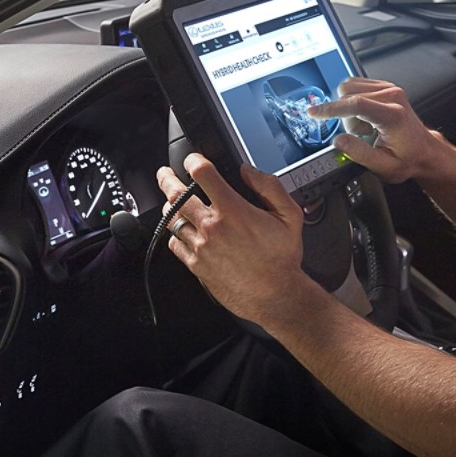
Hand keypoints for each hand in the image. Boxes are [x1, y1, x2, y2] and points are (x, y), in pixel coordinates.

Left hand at [156, 154, 308, 323]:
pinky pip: (175, 244)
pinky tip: (182, 231)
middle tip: (165, 174)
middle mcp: (212, 227)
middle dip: (167, 179)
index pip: (202, 174)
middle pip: (177, 194)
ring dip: (169, 206)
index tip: (193, 159)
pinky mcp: (196, 266)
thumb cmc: (282, 259)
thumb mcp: (290, 216)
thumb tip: (248, 171)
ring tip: (171, 201)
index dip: (194, 160)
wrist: (275, 296)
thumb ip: (269, 187)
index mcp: (233, 211)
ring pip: (172, 219)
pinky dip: (175, 235)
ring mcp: (201, 247)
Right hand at [308, 77, 447, 183]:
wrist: (424, 151)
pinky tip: (366, 118)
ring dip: (349, 109)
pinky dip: (354, 103)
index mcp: (393, 115)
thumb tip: (338, 141)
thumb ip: (358, 154)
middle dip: (345, 117)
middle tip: (362, 135)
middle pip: (348, 95)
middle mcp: (392, 96)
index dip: (331, 108)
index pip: (356, 104)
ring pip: (349, 88)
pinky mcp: (384, 87)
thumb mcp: (383, 167)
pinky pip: (356, 86)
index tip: (314, 113)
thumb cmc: (407, 159)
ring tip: (365, 127)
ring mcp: (389, 89)